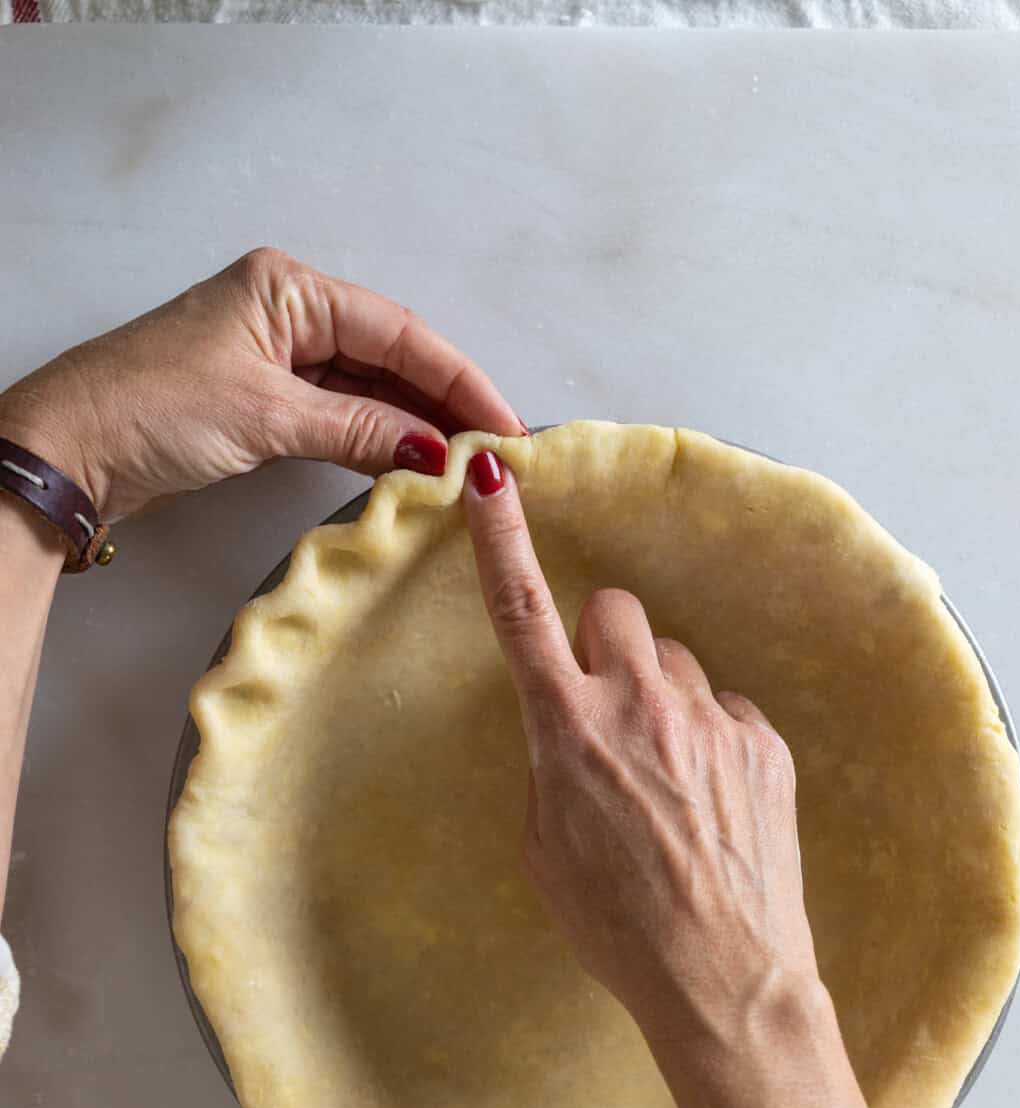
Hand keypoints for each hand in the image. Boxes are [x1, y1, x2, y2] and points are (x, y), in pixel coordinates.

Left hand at [0, 247, 523, 523]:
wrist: (72, 451)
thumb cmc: (152, 409)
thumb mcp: (269, 418)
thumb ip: (361, 432)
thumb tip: (437, 455)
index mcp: (289, 288)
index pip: (399, 332)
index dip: (459, 380)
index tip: (503, 424)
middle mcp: (288, 312)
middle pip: (391, 355)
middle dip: (445, 402)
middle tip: (496, 451)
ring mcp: (276, 356)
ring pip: (370, 387)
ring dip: (416, 425)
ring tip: (467, 463)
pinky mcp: (264, 400)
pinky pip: (342, 412)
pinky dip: (378, 438)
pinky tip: (413, 463)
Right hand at [462, 451, 890, 1107]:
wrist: (724, 979)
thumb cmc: (620, 930)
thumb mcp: (546, 852)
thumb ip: (551, 768)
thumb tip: (572, 735)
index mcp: (568, 729)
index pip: (524, 612)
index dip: (500, 543)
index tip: (489, 479)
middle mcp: (640, 703)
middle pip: (618, 611)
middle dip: (608, 646)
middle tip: (609, 711)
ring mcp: (710, 719)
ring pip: (677, 665)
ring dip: (665, 701)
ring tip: (668, 786)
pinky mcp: (764, 743)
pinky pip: (726, 711)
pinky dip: (714, 741)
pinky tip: (713, 806)